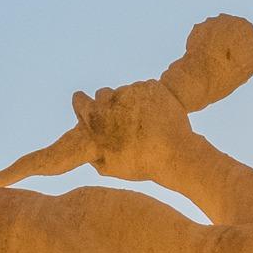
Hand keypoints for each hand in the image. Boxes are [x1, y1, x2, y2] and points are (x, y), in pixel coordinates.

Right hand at [74, 80, 195, 183]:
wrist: (173, 153)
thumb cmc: (139, 163)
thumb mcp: (106, 166)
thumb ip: (92, 152)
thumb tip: (88, 144)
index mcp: (95, 116)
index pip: (79, 100)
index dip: (83, 105)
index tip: (90, 109)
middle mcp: (111, 98)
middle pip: (103, 94)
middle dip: (108, 104)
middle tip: (121, 121)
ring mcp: (132, 90)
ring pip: (126, 92)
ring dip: (130, 103)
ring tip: (143, 123)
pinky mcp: (152, 86)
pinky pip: (145, 90)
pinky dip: (148, 100)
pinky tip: (155, 116)